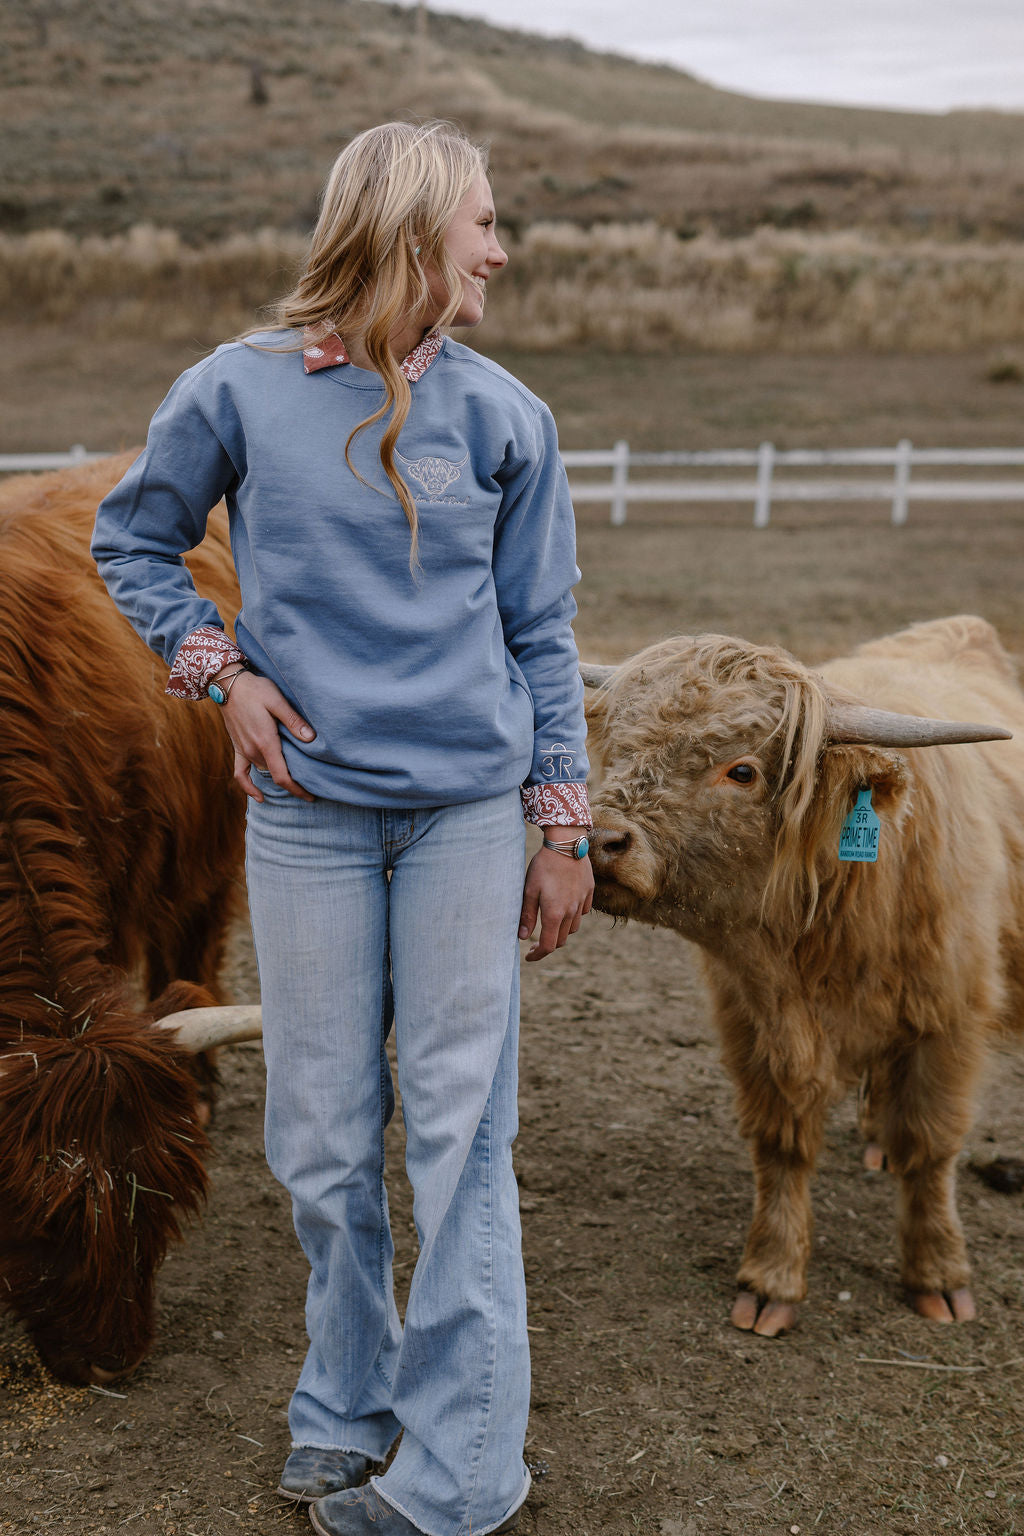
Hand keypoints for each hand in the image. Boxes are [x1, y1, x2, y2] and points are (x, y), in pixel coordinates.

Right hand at [215, 670, 315, 800]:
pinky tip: (258, 796)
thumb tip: (311, 738)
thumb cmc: (255, 690)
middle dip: (293, 783)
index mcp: (265, 742)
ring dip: (278, 778)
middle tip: (312, 785)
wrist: (228, 685)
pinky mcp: (237, 747)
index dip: (297, 790)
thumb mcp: (277, 701)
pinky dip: (248, 786)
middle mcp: (253, 751)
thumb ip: (293, 721)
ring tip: (297, 782)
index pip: (282, 776)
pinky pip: (240, 773)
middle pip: (276, 775)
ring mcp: (244, 750)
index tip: (310, 797)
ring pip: (264, 771)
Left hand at [518, 842, 593, 961]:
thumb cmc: (543, 866)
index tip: (528, 956)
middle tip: (534, 942)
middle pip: (561, 940)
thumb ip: (526, 915)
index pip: (548, 946)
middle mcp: (571, 912)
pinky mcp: (589, 891)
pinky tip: (564, 907)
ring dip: (561, 931)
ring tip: (549, 923)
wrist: (566, 844)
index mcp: (554, 914)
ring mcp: (582, 902)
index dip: (537, 955)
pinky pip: (582, 911)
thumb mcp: (529, 890)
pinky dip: (573, 915)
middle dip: (548, 945)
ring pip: (573, 927)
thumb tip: (522, 937)